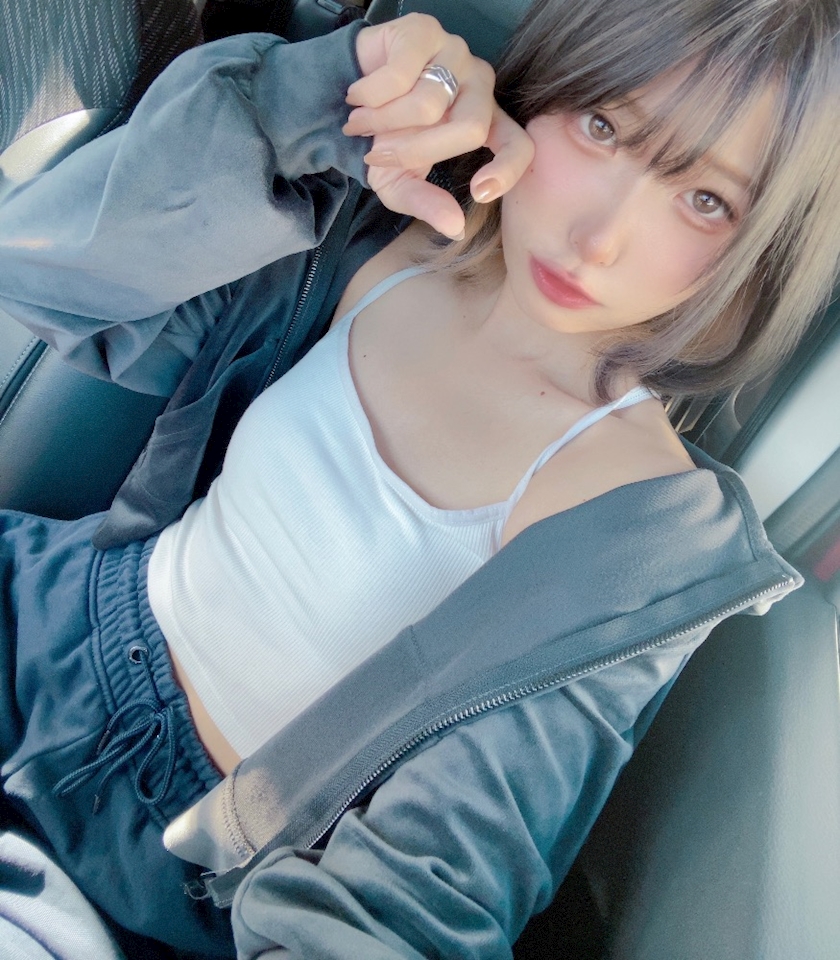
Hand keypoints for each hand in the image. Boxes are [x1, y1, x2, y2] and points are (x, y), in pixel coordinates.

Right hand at [344, 14, 533, 238]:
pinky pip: (399, 77)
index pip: (520, 145)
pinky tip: (358, 96)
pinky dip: (369, 97)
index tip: (478, 192)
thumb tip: (454, 228)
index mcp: (484, 124)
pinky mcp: (425, 31)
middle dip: (416, 151)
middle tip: (378, 156)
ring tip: (359, 122)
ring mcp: (455, 54)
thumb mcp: (398, 182)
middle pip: (470, 128)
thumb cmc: (381, 138)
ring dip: (381, 123)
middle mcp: (479, 86)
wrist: (343, 92)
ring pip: (428, 104)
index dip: (507, 169)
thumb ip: (426, 204)